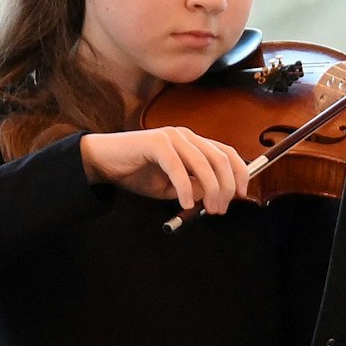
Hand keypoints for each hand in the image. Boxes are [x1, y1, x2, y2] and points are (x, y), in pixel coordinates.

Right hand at [79, 127, 250, 213]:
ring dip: (211, 190)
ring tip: (207, 209)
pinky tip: (185, 203)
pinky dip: (185, 188)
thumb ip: (196, 187)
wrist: (103, 162)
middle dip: (226, 188)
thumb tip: (216, 194)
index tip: (242, 195)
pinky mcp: (156, 142)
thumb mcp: (173, 186)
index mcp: (194, 142)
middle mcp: (186, 136)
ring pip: (203, 164)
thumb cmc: (139, 173)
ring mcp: (172, 136)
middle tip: (220, 209)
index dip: (240, 174)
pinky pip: (178, 168)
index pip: (227, 153)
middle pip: (220, 160)